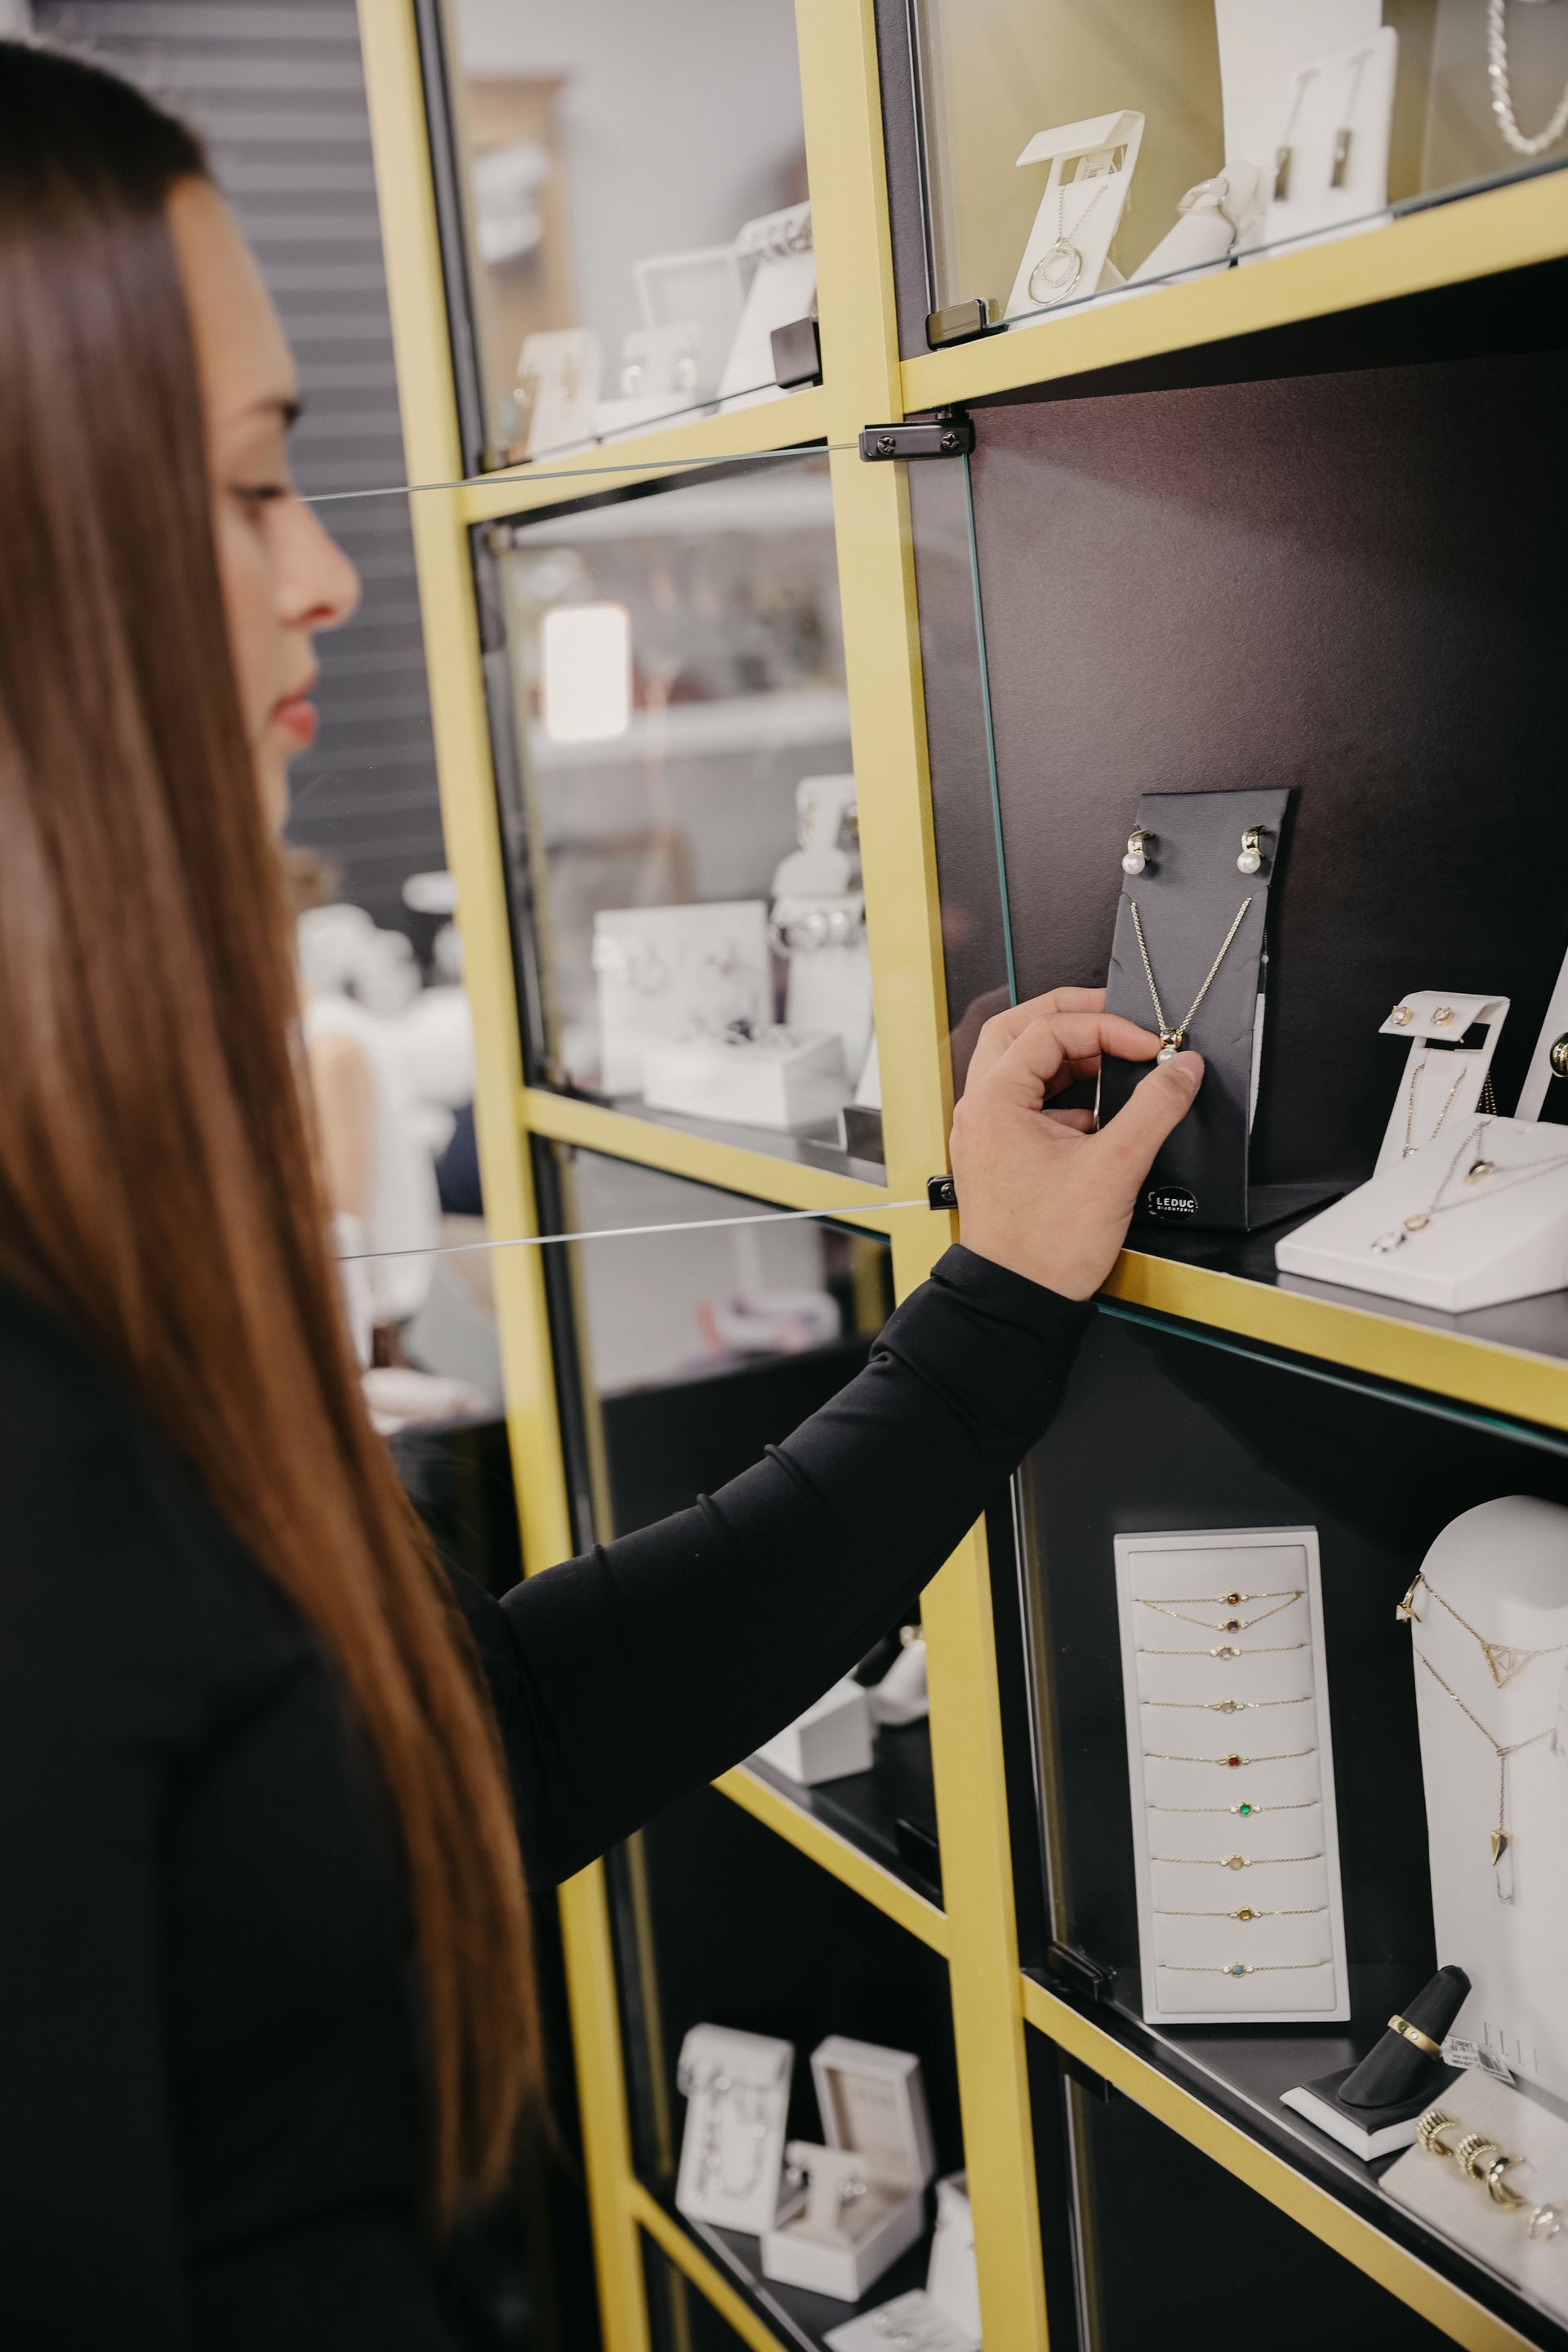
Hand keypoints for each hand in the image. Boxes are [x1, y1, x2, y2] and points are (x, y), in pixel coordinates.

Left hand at [948, 986, 1202, 1300]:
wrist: (1019, 1301)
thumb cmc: (1046, 1247)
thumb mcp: (1115, 1167)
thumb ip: (1155, 1109)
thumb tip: (1182, 1069)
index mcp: (995, 1100)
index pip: (1050, 1029)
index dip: (1108, 1028)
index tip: (1150, 1046)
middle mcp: (981, 1109)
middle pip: (1018, 1029)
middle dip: (1071, 1017)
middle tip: (1116, 1016)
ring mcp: (987, 1131)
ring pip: (1020, 1064)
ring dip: (1067, 1056)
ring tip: (1114, 1062)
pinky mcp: (1000, 1153)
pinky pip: (1028, 1103)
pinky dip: (1063, 1095)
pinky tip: (1099, 1117)